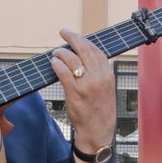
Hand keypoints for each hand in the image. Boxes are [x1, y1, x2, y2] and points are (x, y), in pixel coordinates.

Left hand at [47, 29, 114, 153]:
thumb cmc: (100, 109)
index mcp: (108, 74)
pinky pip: (63, 72)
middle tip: (63, 32)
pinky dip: (56, 64)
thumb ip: (98, 72)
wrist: (98, 130)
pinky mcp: (75, 92)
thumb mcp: (106, 88)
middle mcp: (99, 77)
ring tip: (56, 53)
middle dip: (72, 37)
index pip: (96, 50)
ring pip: (72, 59)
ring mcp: (87, 84)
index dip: (84, 40)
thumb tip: (83, 56)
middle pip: (84, 49)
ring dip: (61, 53)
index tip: (75, 36)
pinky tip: (53, 63)